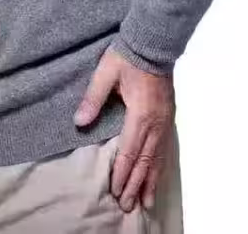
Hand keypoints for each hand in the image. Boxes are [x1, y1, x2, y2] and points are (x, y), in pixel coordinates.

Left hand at [73, 44, 175, 211]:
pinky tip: (157, 176)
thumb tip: (79, 122)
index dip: (122, 173)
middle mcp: (156, 122)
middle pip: (146, 161)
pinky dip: (160, 167)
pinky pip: (165, 148)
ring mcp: (165, 120)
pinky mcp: (168, 117)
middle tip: (127, 206)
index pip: (130, 151)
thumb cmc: (128, 56)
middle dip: (135, 185)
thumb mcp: (105, 74)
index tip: (114, 190)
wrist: (153, 41)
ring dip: (150, 181)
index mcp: (140, 114)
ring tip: (145, 202)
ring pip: (159, 158)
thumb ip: (93, 99)